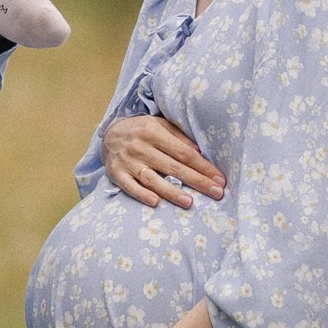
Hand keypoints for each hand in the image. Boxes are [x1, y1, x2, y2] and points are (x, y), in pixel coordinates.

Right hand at [102, 114, 225, 208]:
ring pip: (153, 179)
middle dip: (197, 181)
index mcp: (154, 132)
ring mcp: (128, 162)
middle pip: (173, 167)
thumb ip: (179, 137)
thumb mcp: (160, 125)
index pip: (184, 153)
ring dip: (172, 192)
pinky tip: (155, 202)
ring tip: (189, 202)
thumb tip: (200, 152)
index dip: (203, 167)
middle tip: (217, 193)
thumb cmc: (141, 131)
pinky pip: (130, 187)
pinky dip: (141, 195)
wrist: (108, 134)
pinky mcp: (116, 174)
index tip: (219, 179)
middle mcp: (141, 147)